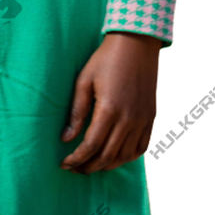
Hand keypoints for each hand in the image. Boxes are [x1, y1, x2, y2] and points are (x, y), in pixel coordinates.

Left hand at [60, 32, 160, 173]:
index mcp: (109, 110)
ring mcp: (143, 120)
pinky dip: (127, 157)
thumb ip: (76, 111)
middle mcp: (129, 119)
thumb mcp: (84, 81)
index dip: (76, 159)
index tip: (63, 164)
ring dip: (107, 165)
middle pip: (108, 155)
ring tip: (91, 166)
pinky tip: (115, 158)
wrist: (136, 45)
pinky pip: (142, 147)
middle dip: (89, 166)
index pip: (91, 145)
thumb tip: (66, 138)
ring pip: (126, 155)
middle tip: (74, 169)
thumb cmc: (105, 59)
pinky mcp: (151, 117)